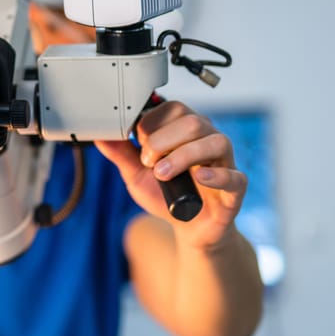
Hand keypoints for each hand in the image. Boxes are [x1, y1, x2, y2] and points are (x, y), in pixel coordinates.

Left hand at [95, 101, 246, 250]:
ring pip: (214, 142)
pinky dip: (217, 175)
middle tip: (148, 161)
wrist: (188, 228)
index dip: (151, 123)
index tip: (138, 144)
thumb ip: (120, 153)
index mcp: (186, 130)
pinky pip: (235, 176)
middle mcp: (208, 139)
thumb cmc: (166, 194)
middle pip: (192, 121)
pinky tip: (200, 178)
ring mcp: (225, 162)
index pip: (174, 108)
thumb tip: (99, 134)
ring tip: (162, 174)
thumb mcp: (136, 173)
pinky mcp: (236, 188)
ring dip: (182, 156)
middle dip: (162, 140)